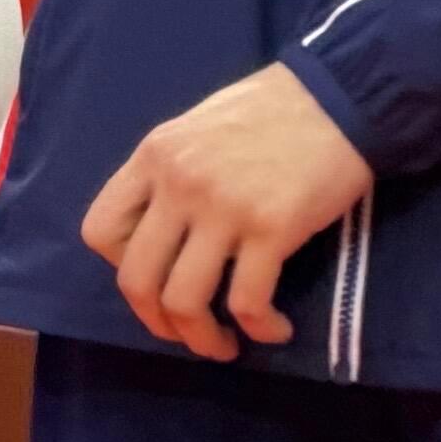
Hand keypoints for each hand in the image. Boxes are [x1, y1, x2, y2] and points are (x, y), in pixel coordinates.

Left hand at [81, 61, 373, 360]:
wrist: (340, 95)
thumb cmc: (274, 110)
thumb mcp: (199, 127)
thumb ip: (172, 173)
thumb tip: (162, 230)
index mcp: (155, 155)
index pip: (100, 230)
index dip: (120, 267)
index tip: (154, 276)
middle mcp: (179, 183)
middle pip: (136, 279)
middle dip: (156, 322)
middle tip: (184, 332)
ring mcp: (223, 207)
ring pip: (184, 300)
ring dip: (202, 339)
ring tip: (225, 346)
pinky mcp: (271, 229)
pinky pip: (247, 301)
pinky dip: (259, 328)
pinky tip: (274, 329)